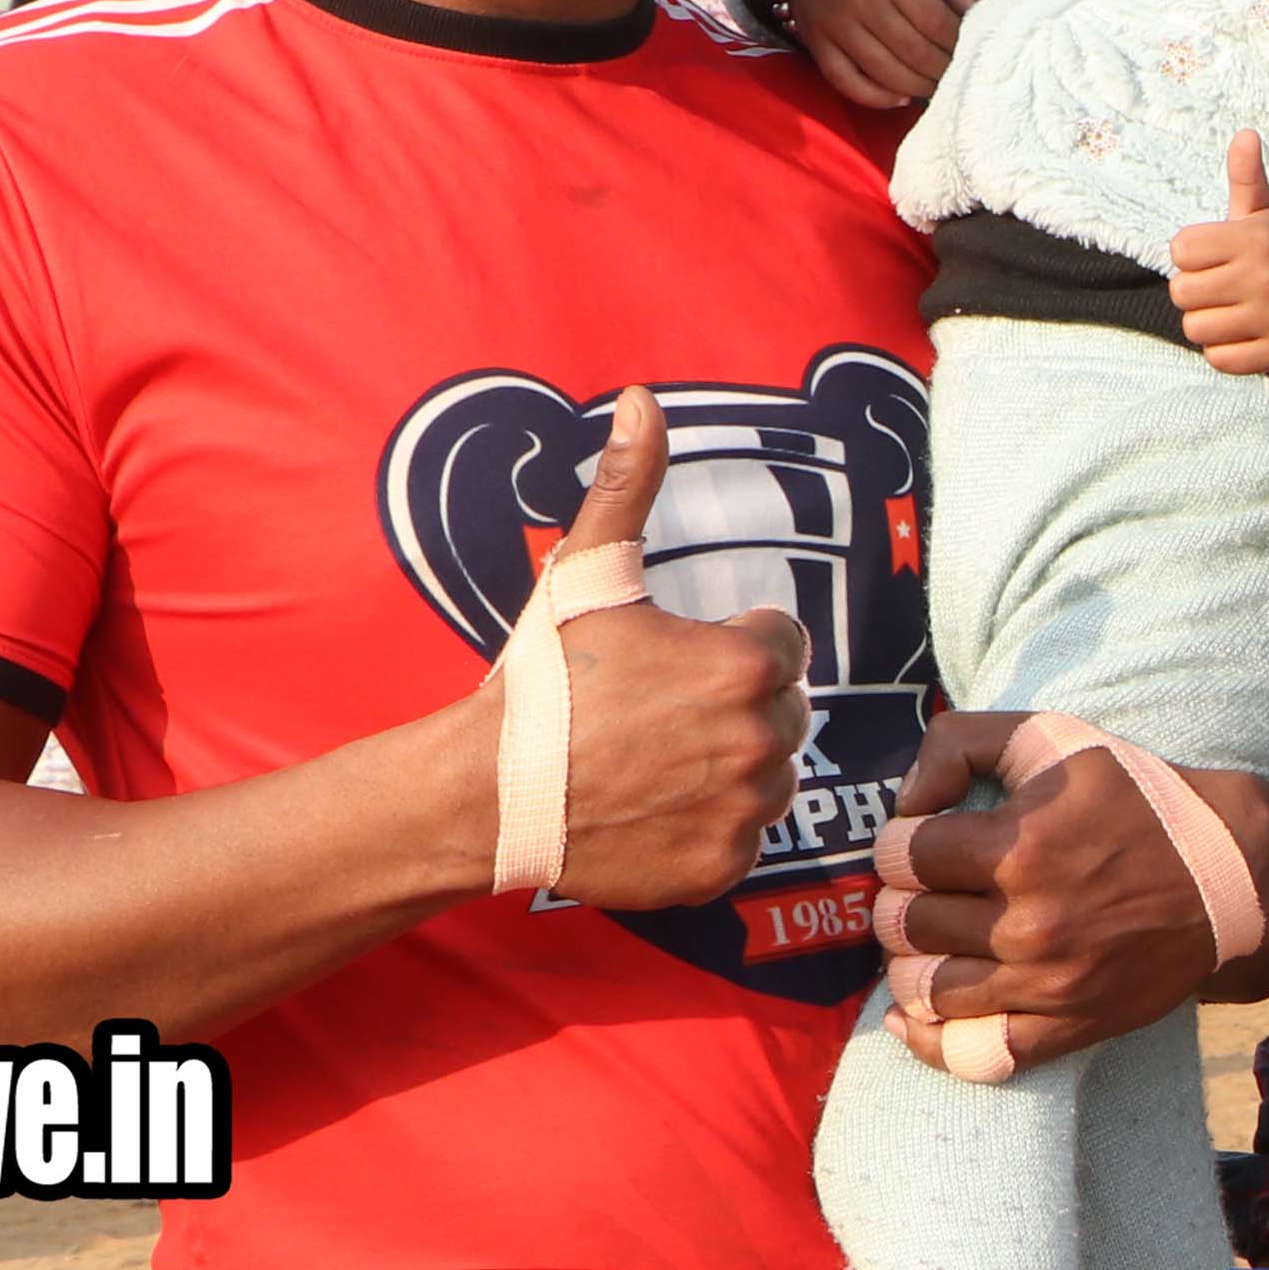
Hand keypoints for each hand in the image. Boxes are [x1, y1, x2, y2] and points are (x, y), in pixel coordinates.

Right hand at [531, 389, 819, 910]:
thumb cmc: (539, 682)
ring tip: (655, 757)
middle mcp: (763, 740)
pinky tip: (653, 806)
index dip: (730, 643)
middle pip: (782, 710)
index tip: (674, 658)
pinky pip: (743, 835)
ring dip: (730, 764)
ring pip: (770, 775)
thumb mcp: (583, 575)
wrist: (486, 794)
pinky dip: (710, 824)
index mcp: (745, 665)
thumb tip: (643, 400)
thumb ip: (625, 486)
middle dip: (734, 704)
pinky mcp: (725, 868)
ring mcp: (747, 810)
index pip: (782, 643)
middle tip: (657, 711)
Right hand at [782, 0, 975, 108]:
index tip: (969, 54)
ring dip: (917, 88)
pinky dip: (877, 98)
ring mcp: (835, 24)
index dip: (957, 45)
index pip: (935, 21)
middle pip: (914, 51)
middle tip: (955, 77)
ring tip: (933, 88)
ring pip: (885, 72)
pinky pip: (848, 83)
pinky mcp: (817, 44)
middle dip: (941, 71)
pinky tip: (899, 97)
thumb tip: (981, 15)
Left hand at [875, 718, 1268, 1065]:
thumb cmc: (1136, 799)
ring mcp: (1049, 984)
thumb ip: (961, 741)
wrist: (1229, 874)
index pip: (902, 856)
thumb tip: (907, 800)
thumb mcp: (1055, 736)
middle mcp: (1030, 923)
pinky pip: (972, 1054)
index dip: (897, 844)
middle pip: (905, 923)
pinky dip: (925, 1039)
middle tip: (919, 891)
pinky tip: (909, 1015)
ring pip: (925, 988)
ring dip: (908, 962)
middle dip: (898, 901)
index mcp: (1021, 847)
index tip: (919, 842)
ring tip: (925, 940)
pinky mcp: (1069, 1026)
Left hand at [1168, 136, 1268, 375]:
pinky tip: (1245, 332)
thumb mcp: (1262, 210)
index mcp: (1258, 239)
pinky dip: (1225, 350)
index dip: (1193, 253)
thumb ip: (1246, 175)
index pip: (1180, 250)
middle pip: (1181, 293)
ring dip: (1208, 321)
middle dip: (1197, 289)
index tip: (1219, 254)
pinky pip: (1218, 359)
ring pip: (1196, 329)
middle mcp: (1268, 278)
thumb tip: (1245, 135)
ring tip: (1234, 308)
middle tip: (1226, 284)